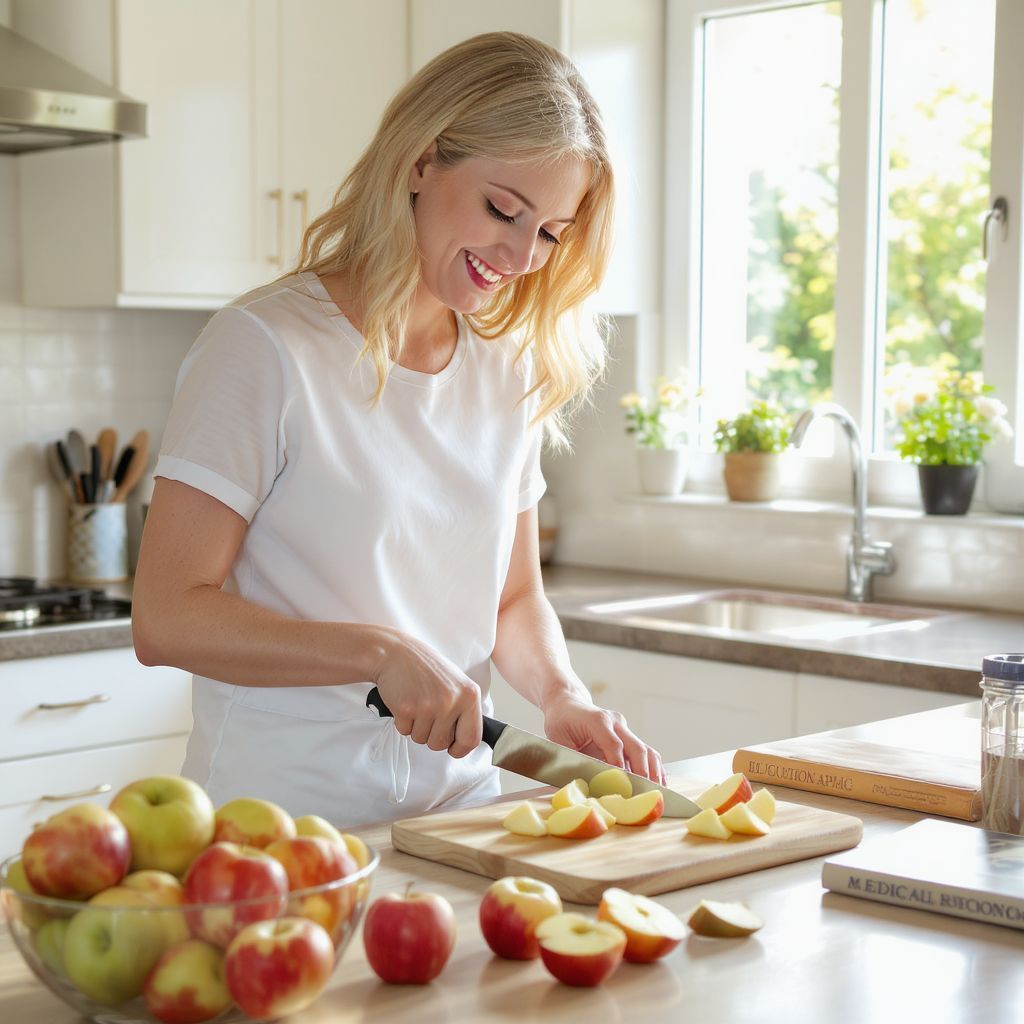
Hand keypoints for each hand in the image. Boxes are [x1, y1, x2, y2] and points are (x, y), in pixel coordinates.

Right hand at [371, 630, 481, 757]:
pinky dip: (402, 722)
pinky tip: (405, 701)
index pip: (472, 738)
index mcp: (469, 695)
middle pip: (442, 743)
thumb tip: (466, 740)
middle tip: (427, 712)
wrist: (396, 652)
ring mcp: (429, 705)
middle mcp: (452, 700)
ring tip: (416, 703)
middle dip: (432, 735)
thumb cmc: (425, 668)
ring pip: (422, 739)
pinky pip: (405, 732)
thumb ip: (464, 709)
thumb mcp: (456, 683)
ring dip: (416, 727)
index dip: (460, 749)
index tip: (453, 748)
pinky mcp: (407, 709)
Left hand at [542, 696, 665, 783]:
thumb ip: (571, 759)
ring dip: (653, 771)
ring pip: (645, 749)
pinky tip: (657, 783)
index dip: (620, 766)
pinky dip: (652, 767)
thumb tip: (582, 783)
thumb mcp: (558, 739)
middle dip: (642, 772)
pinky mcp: (628, 735)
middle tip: (645, 793)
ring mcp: (624, 728)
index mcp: (598, 720)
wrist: (568, 704)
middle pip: (636, 747)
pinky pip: (645, 752)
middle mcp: (615, 721)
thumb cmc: (561, 722)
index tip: (625, 785)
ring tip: (657, 791)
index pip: (614, 745)